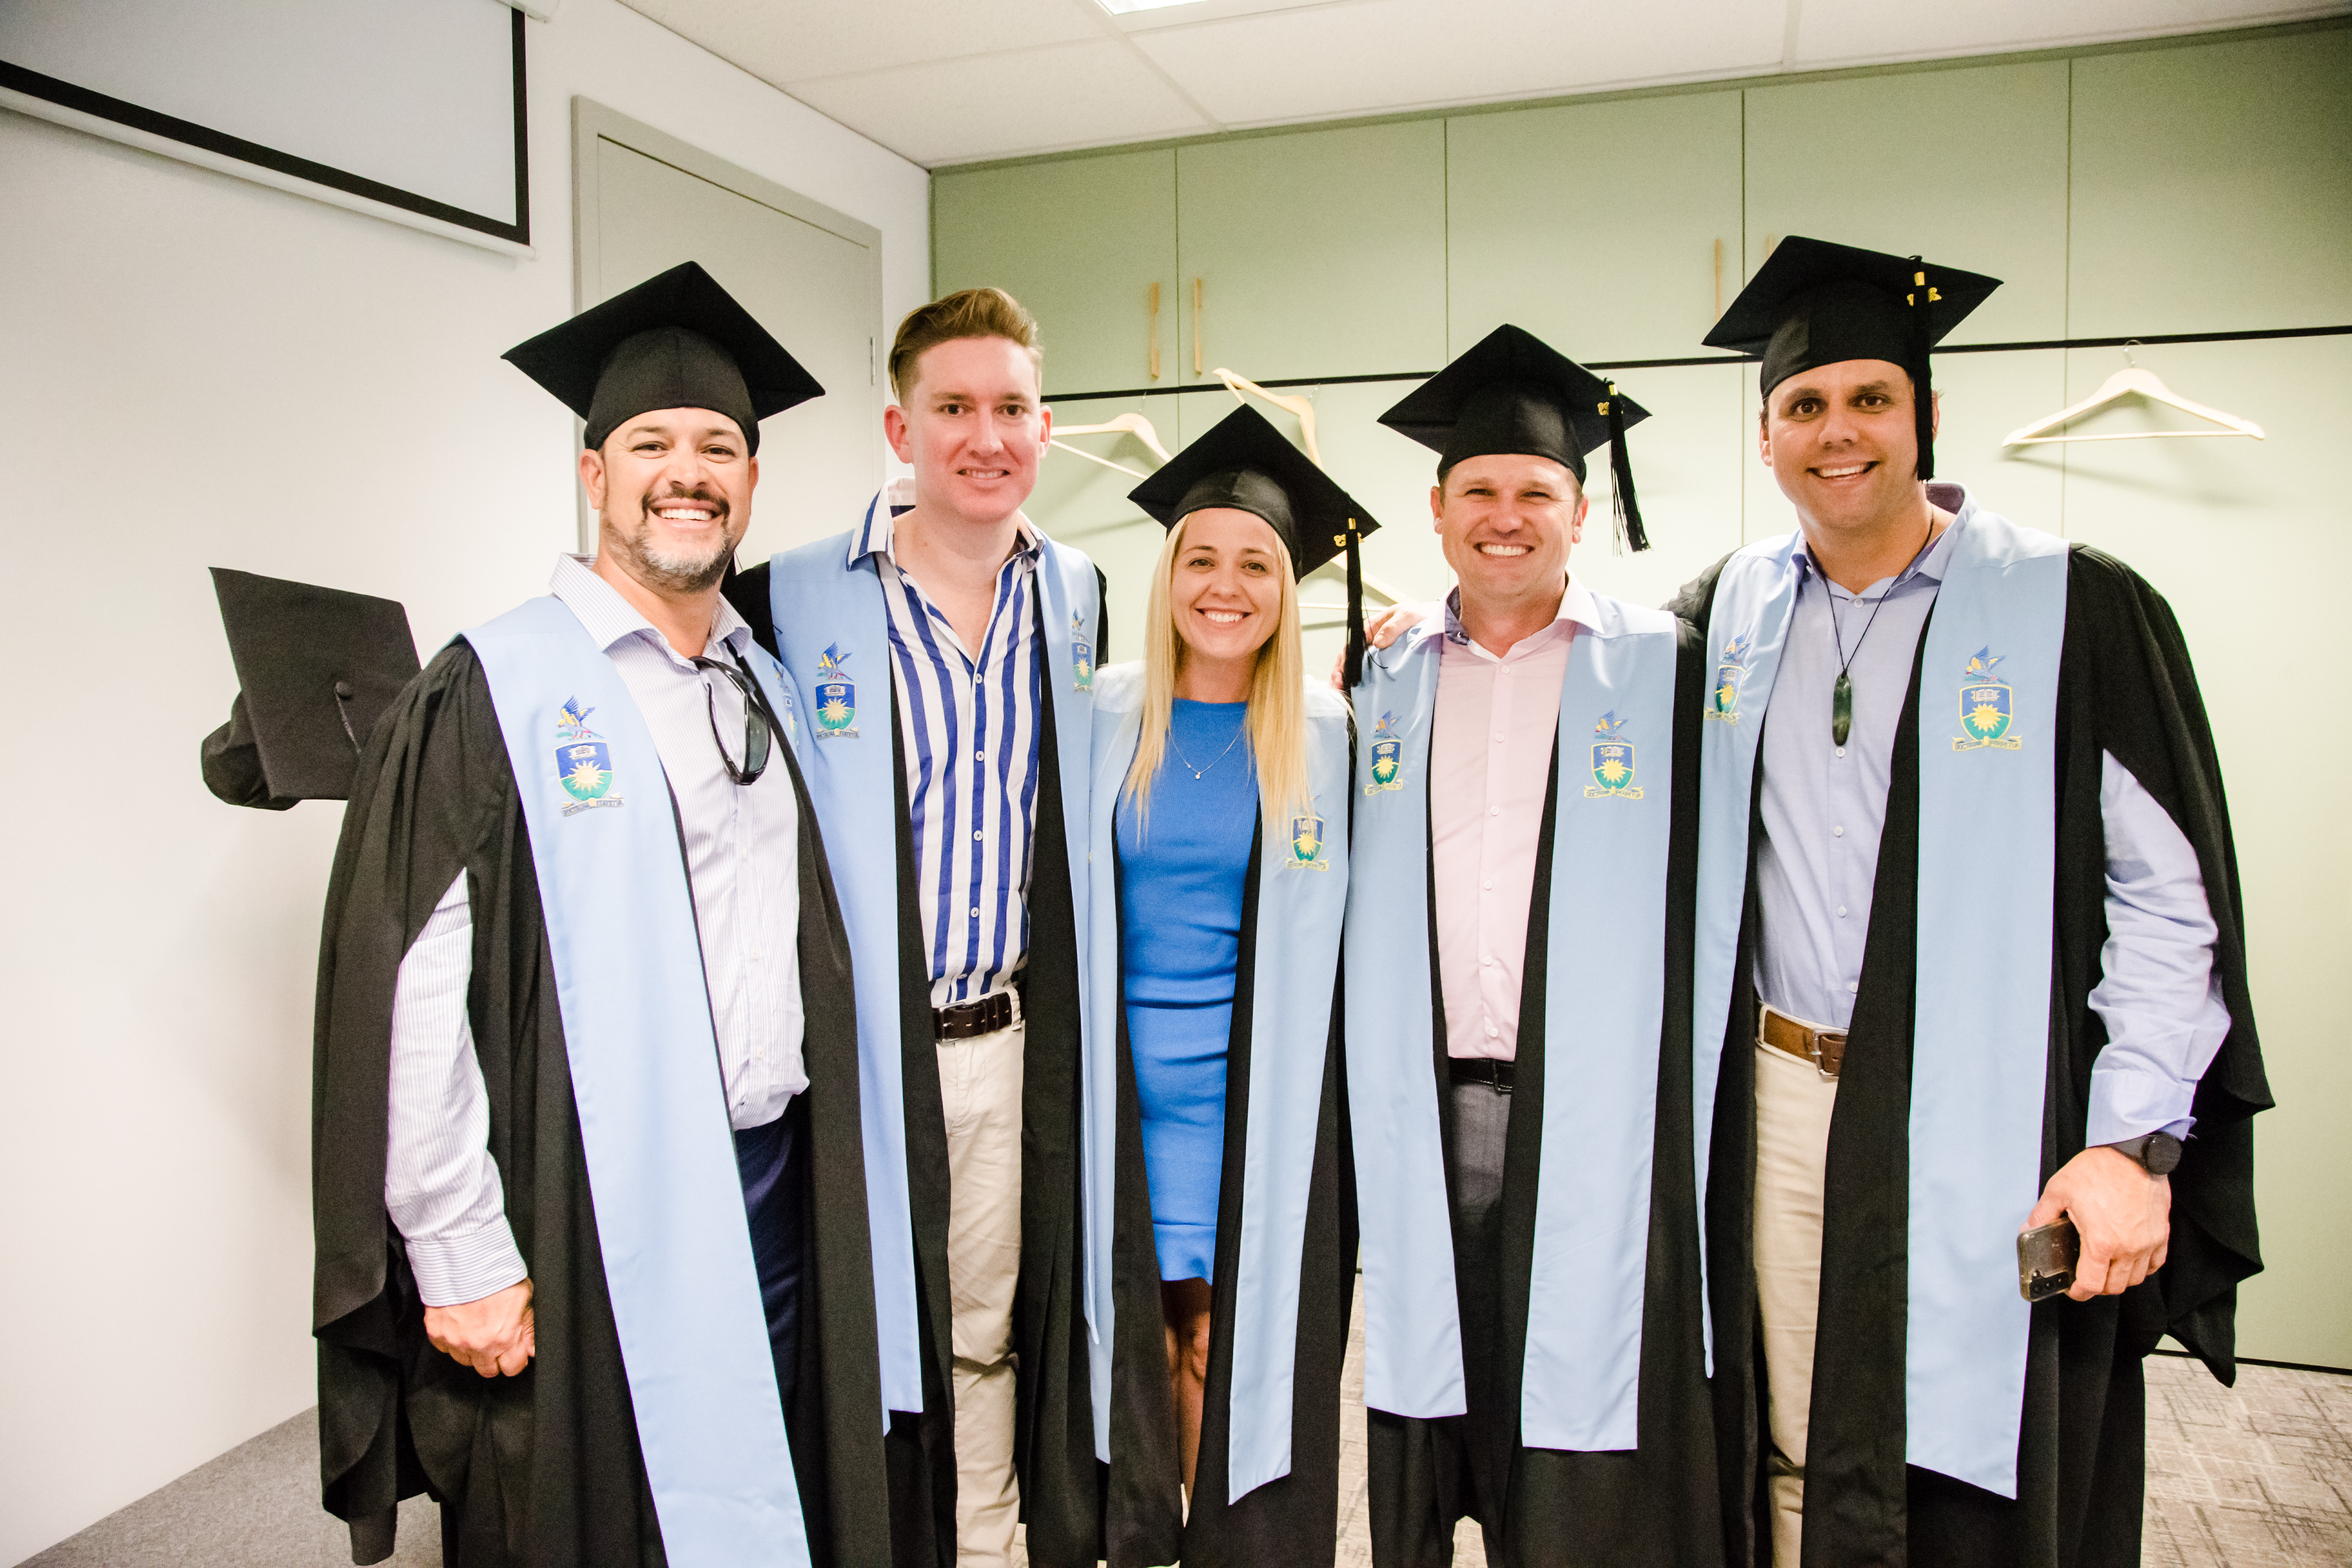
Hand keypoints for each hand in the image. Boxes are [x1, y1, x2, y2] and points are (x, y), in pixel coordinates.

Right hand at [424, 1278, 535, 1376]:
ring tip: (478, 1329)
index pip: (513, 1368)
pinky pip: (446, 1349)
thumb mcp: (525, 1298)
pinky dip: (454, 1341)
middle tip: (496, 1340)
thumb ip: (529, 1328)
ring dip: (473, 1351)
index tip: (515, 1351)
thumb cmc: (495, 1275)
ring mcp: (456, 1342)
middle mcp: (479, 1345)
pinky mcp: (437, 1335)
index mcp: (504, 1338)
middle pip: (488, 1370)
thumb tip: (532, 1349)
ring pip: (466, 1362)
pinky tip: (461, 1325)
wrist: (464, 1260)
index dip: (516, 1359)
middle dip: (495, 1359)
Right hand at [1328, 602, 1439, 687]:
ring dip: (1347, 678)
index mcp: (1371, 627)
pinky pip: (1369, 670)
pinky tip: (1355, 691)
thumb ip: (1392, 627)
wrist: (1434, 620)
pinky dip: (1360, 680)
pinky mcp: (1384, 659)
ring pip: (1356, 665)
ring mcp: (1376, 650)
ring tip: (1342, 692)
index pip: (1351, 645)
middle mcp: (1370, 639)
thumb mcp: (1406, 616)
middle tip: (1338, 687)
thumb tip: (1377, 642)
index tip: (1342, 672)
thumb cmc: (1418, 615)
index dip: (1344, 660)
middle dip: (1341, 672)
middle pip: (1349, 657)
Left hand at [2022, 1147, 2169, 1301]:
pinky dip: (2142, 1267)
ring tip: (2106, 1267)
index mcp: (2101, 1242)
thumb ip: (2042, 1215)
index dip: (2079, 1292)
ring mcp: (2148, 1243)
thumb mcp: (2059, 1190)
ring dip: (2119, 1278)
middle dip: (2097, 1286)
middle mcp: (2128, 1248)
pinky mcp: (2162, 1233)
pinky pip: (2155, 1263)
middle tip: (2086, 1276)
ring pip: (2136, 1278)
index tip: (2074, 1289)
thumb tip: (2028, 1228)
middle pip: (2114, 1287)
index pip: (2091, 1285)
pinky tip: (2130, 1258)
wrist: (2132, 1152)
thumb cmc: (2098, 1169)